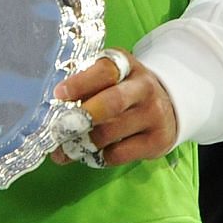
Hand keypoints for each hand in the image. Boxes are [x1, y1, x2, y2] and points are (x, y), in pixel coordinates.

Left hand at [51, 50, 178, 165]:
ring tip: (64, 150)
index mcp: (126, 65)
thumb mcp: (110, 77)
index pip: (105, 70)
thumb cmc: (124, 89)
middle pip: (112, 103)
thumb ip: (85, 84)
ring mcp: (154, 115)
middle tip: (58, 130)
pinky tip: (89, 154)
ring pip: (110, 133)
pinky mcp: (157, 141)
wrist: (167, 105)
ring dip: (82, 143)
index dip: (80, 83)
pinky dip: (98, 156)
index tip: (59, 94)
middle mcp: (144, 88)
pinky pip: (119, 154)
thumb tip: (55, 106)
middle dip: (81, 118)